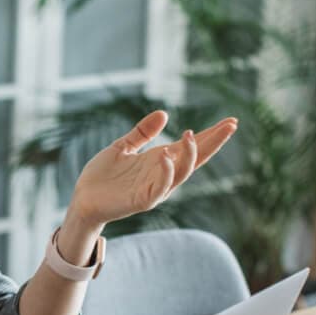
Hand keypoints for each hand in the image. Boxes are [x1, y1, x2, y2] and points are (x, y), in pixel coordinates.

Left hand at [68, 110, 237, 226]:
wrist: (83, 198)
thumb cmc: (103, 176)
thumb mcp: (123, 147)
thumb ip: (142, 133)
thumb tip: (164, 114)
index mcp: (160, 160)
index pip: (192, 146)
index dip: (211, 135)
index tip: (231, 121)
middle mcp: (162, 174)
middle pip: (195, 158)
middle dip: (214, 142)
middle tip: (231, 125)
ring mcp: (155, 188)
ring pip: (182, 173)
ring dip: (190, 155)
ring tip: (191, 134)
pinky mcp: (143, 200)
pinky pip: (160, 187)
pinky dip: (165, 173)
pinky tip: (165, 156)